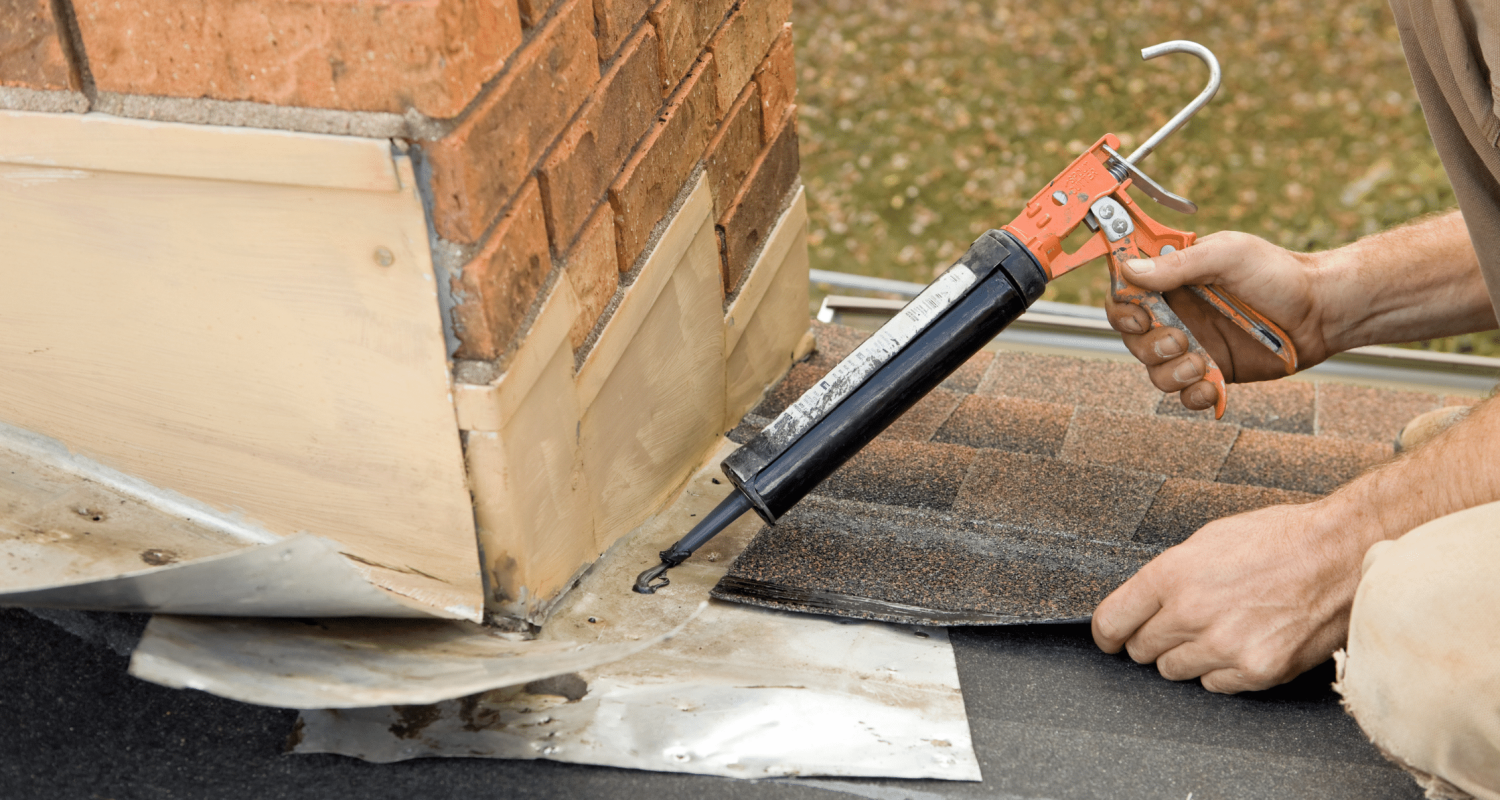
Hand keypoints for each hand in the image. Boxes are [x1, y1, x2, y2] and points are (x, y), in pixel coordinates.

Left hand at [1091, 499, 1377, 692]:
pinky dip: (1223, 670)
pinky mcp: (1257, 670)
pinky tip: (1244, 642)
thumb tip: (1142, 602)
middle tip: (1177, 625)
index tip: (1111, 638)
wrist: (1341, 555)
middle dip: (1152, 639)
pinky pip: (1215, 685)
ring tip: (1218, 629)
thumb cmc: (1279, 539)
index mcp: (1172, 574)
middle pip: (1141, 650)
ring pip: (1174, 671)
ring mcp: (1225, 646)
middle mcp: (1191, 613)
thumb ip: (1169, 575)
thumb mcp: (1208, 540)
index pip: (1111, 622)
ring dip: (1187, 656)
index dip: (1108, 633)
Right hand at [1105, 232, 1334, 410]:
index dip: (1122, 309)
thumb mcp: (1228, 255)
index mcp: (1173, 280)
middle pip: (1133, 339)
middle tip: (1180, 339)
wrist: (1322, 312)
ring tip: (1201, 364)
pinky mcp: (1214, 372)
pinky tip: (1212, 387)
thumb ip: (1178, 265)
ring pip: (1154, 371)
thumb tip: (1129, 270)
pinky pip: (1186, 395)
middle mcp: (1178, 314)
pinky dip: (1193, 396)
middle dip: (1149, 345)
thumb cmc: (1279, 273)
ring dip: (1170, 373)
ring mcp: (1194, 345)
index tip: (1140, 316)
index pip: (1125, 295)